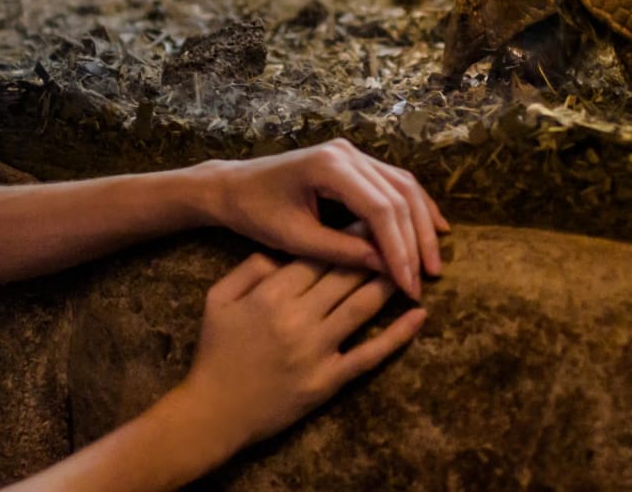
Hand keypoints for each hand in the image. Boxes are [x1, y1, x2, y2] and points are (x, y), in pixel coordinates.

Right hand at [174, 250, 427, 451]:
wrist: (213, 413)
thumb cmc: (214, 353)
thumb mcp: (217, 299)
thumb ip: (249, 268)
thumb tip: (283, 252)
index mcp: (271, 294)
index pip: (318, 255)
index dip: (345, 236)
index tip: (366, 218)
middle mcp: (298, 317)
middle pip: (345, 275)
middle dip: (372, 251)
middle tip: (396, 230)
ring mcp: (317, 350)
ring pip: (362, 306)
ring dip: (388, 282)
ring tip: (410, 263)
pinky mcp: (328, 380)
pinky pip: (369, 354)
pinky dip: (398, 335)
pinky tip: (419, 316)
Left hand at [203, 140, 449, 298]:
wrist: (233, 187)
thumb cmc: (256, 212)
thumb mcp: (295, 239)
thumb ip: (341, 252)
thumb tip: (387, 269)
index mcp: (329, 167)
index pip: (380, 209)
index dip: (399, 249)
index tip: (408, 284)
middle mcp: (347, 153)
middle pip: (399, 196)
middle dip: (416, 241)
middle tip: (426, 280)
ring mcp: (352, 153)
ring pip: (403, 187)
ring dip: (422, 225)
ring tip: (434, 262)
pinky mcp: (354, 161)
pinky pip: (395, 182)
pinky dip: (415, 207)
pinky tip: (432, 228)